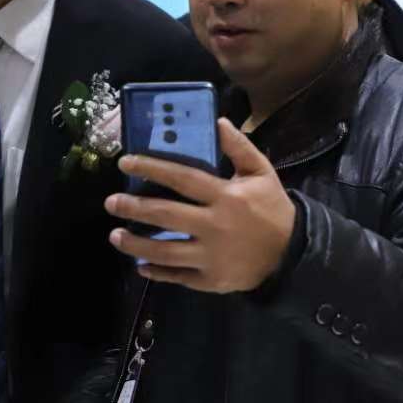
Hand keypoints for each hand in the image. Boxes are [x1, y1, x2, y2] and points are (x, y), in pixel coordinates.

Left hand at [105, 119, 295, 293]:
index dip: (152, 168)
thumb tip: (217, 122)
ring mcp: (210, 257)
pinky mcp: (210, 280)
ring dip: (135, 244)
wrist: (292, 254)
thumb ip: (239, 148)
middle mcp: (214, 227)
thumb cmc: (272, 210)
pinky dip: (156, 272)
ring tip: (115, 235)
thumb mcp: (261, 173)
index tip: (126, 162)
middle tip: (110, 203)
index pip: (182, 179)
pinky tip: (140, 265)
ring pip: (165, 252)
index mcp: (225, 197)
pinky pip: (178, 277)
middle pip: (166, 216)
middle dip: (133, 208)